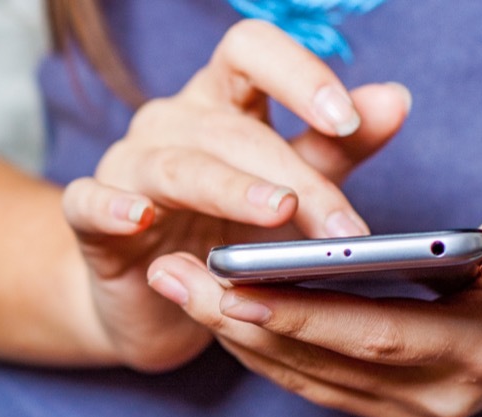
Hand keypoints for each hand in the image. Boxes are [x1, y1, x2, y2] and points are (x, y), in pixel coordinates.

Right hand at [61, 20, 410, 371]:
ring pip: (174, 164)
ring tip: (276, 213)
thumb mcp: (288, 190)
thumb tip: (394, 99)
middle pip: (230, 128)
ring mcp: (126, 167)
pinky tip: (138, 217)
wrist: (149, 300)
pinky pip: (89, 202)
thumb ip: (335, 149)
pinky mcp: (87, 219)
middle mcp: (171, 123)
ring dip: (230, 188)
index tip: (345, 118)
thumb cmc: (220, 234)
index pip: (250, 51)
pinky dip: (112, 207)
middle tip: (343, 227)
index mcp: (221, 103)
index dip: (296, 74)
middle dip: (293, 175)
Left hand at [149, 190, 481, 416]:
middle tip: (172, 276)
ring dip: (235, 334)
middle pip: (320, 361)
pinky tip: (217, 312)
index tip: (230, 284)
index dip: (298, 312)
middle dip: (239, 319)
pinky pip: (312, 381)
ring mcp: (413, 411)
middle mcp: (439, 397)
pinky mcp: (392, 408)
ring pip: (305, 376)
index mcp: (480, 350)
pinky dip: (262, 349)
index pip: (371, 333)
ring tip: (176, 286)